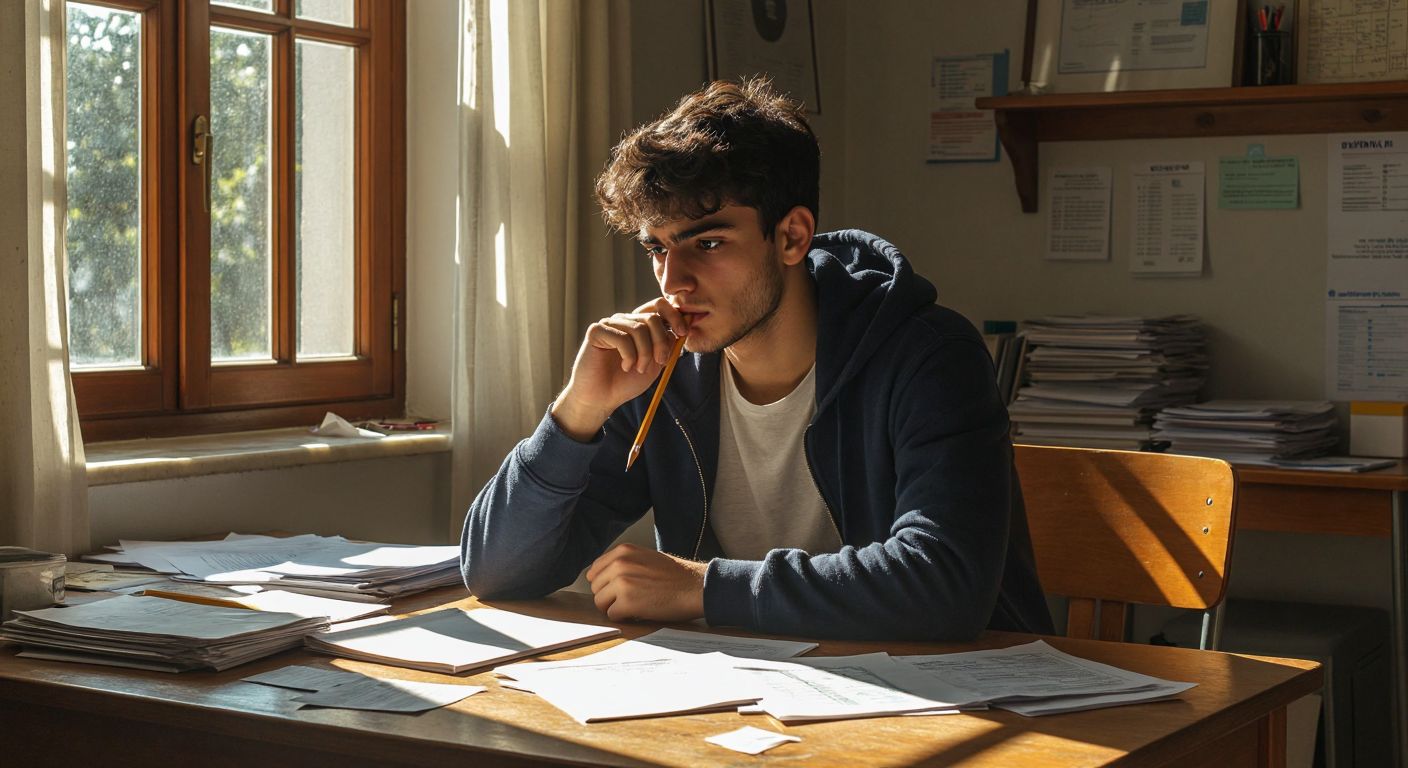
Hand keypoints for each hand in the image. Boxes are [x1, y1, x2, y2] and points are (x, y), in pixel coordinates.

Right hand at [552, 298, 688, 440]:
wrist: (601, 399)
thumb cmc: (626, 382)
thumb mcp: (654, 364)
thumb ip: (666, 345)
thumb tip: (682, 327)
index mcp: (638, 325)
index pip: (658, 307)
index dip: (674, 316)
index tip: (683, 332)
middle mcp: (624, 321)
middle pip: (652, 318)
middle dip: (661, 342)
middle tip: (660, 362)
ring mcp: (609, 324)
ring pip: (639, 329)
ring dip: (645, 354)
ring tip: (639, 369)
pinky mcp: (596, 331)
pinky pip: (622, 338)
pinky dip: (629, 356)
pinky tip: (625, 366)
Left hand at [585, 543, 705, 622]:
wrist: (696, 587)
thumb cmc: (676, 576)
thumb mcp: (646, 558)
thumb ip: (624, 564)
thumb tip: (604, 579)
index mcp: (623, 551)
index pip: (595, 570)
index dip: (604, 583)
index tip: (615, 590)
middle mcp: (619, 564)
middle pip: (595, 587)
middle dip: (608, 596)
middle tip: (627, 600)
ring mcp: (622, 583)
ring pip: (600, 602)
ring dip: (614, 607)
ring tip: (633, 606)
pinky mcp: (627, 602)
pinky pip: (611, 615)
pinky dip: (623, 617)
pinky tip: (638, 613)